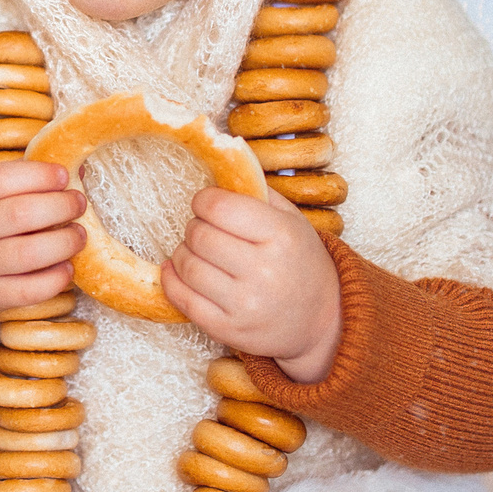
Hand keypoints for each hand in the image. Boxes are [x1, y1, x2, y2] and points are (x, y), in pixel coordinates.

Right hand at [0, 162, 87, 346]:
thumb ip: (24, 182)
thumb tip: (77, 173)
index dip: (37, 175)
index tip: (63, 175)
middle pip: (19, 214)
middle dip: (60, 206)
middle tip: (79, 204)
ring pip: (27, 253)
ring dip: (64, 242)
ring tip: (79, 235)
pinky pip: (28, 290)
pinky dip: (55, 279)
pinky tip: (67, 268)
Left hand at [159, 185, 341, 381]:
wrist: (321, 321)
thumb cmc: (300, 263)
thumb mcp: (292, 221)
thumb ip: (258, 191)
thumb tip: (223, 162)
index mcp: (281, 236)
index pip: (218, 206)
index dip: (204, 200)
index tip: (207, 204)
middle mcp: (264, 271)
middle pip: (198, 235)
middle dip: (194, 227)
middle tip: (205, 230)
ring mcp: (244, 304)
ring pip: (186, 265)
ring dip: (183, 253)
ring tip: (198, 252)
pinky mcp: (228, 329)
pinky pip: (181, 298)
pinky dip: (172, 279)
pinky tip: (178, 270)